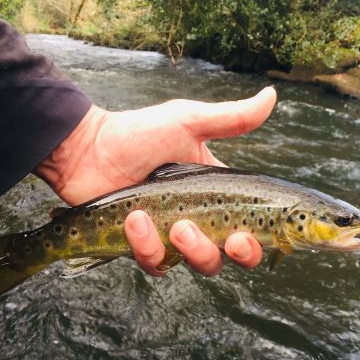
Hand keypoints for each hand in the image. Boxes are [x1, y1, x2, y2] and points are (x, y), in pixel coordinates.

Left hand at [36, 87, 276, 275]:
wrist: (87, 148)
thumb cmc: (139, 133)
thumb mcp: (188, 122)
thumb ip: (232, 118)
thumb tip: (272, 94)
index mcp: (216, 194)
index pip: (252, 225)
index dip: (263, 238)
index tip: (260, 231)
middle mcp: (200, 220)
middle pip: (234, 255)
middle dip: (242, 255)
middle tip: (234, 240)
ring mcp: (171, 237)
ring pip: (200, 265)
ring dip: (196, 251)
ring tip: (178, 227)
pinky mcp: (142, 248)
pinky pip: (157, 264)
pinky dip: (148, 247)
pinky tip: (135, 219)